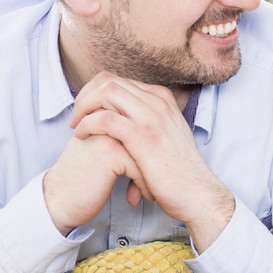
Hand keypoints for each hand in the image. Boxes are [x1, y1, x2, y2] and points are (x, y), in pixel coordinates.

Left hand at [65, 72, 234, 250]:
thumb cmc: (177, 171)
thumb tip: (120, 115)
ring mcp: (152, 118)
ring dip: (83, 107)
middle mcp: (159, 103)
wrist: (196, 192)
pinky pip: (105, 118)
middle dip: (85, 97)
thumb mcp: (166, 135)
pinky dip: (87, 124)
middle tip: (77, 117)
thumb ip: (147, 120)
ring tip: (77, 126)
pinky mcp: (144, 137)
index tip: (85, 111)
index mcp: (163, 100)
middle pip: (109, 81)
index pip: (119, 80)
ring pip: (106, 93)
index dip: (94, 93)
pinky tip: (83, 137)